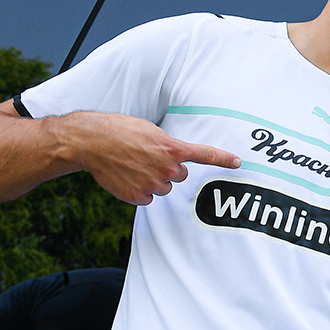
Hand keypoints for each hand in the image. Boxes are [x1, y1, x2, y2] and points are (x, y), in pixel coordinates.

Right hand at [57, 111, 239, 204]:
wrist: (91, 142)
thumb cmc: (120, 131)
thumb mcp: (151, 131)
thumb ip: (168, 145)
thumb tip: (175, 157)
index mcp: (173, 148)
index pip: (205, 154)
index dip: (223, 159)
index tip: (238, 163)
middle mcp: (167, 168)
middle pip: (180, 175)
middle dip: (168, 168)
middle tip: (147, 157)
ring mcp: (153, 184)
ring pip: (164, 187)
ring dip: (154, 179)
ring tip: (133, 165)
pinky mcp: (137, 196)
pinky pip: (148, 198)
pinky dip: (139, 190)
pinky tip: (126, 177)